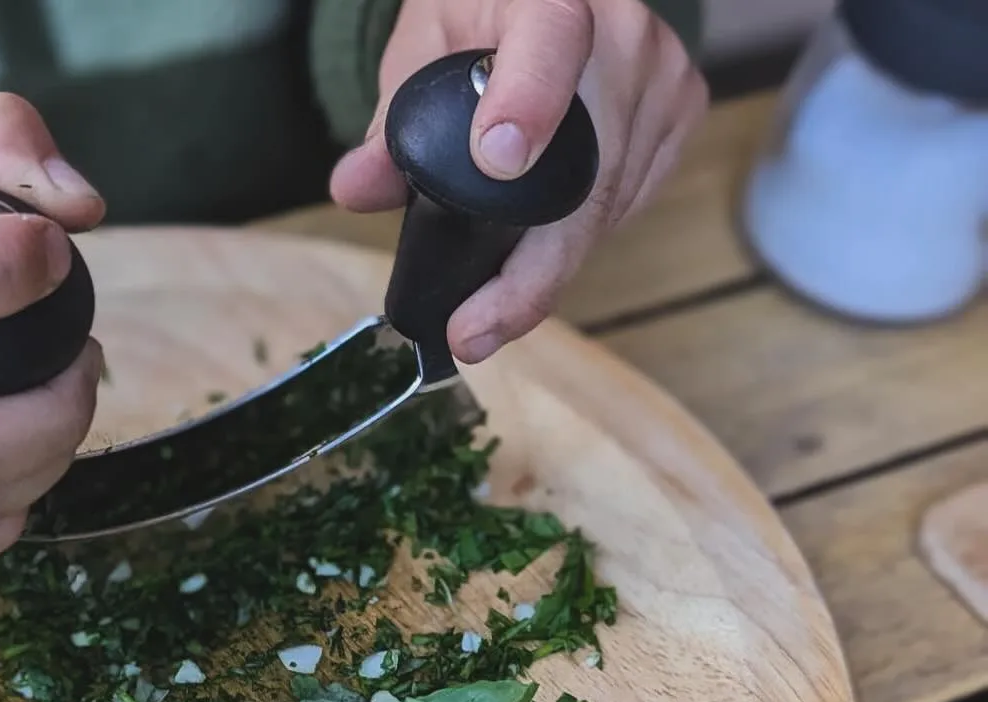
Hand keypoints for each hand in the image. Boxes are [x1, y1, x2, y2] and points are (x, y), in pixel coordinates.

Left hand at [330, 0, 707, 361]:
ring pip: (609, 205)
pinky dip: (579, 241)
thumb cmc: (476, 20)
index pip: (549, 42)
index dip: (528, 105)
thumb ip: (390, 126)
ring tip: (489, 305)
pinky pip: (630, 204)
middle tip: (473, 332)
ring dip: (548, 266)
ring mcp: (662, 75)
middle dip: (529, 271)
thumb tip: (357, 188)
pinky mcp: (683, 111)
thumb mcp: (419, 54)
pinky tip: (539, 247)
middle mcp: (621, 32)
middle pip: (588, 169)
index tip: (496, 166)